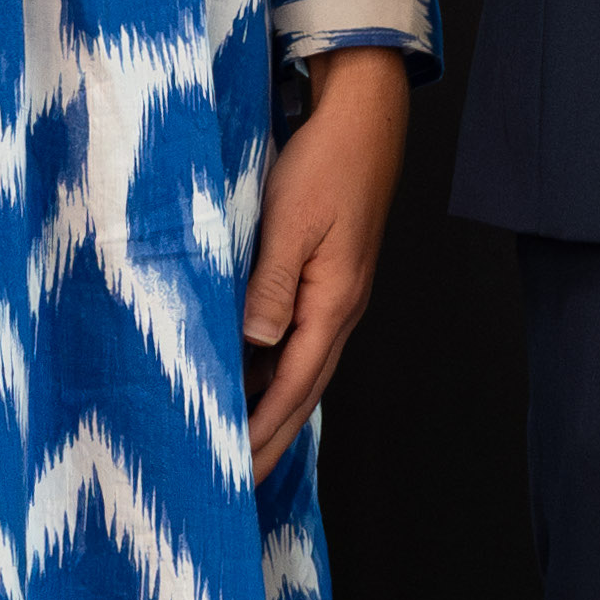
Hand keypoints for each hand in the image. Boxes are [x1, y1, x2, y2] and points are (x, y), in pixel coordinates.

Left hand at [244, 48, 413, 460]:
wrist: (363, 117)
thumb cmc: (326, 162)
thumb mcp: (292, 222)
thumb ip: (272, 286)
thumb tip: (256, 346)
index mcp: (334, 302)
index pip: (293, 386)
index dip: (263, 432)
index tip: (236, 472)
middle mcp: (340, 308)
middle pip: (303, 389)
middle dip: (271, 437)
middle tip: (239, 481)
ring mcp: (336, 294)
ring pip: (302, 367)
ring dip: (272, 408)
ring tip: (241, 442)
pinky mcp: (327, 277)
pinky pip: (298, 338)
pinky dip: (274, 369)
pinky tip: (251, 377)